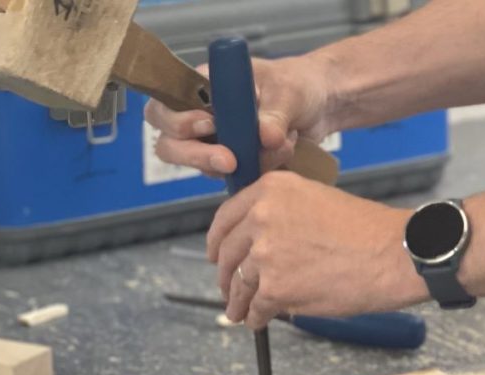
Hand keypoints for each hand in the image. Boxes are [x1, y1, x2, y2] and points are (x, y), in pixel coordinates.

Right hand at [144, 55, 333, 177]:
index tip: (210, 125)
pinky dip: (255, 172)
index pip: (164, 105)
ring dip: (237, 163)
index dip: (176, 120)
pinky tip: (282, 153)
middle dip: (196, 155)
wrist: (320, 105)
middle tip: (229, 160)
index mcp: (202, 86)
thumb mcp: (289, 92)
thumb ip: (275, 114)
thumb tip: (265, 137)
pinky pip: (230, 179)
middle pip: (169, 144)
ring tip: (279, 146)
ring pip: (199, 166)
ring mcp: (213, 143)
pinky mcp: (231, 164)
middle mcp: (199, 116)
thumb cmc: (297, 84)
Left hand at [208, 172, 428, 328]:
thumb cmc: (367, 230)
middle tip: (227, 287)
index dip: (217, 241)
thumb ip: (280, 215)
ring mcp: (266, 254)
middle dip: (225, 274)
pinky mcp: (276, 288)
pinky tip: (258, 321)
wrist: (394, 253)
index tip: (216, 255)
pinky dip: (255, 317)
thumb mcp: (316, 200)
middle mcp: (261, 217)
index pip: (226, 218)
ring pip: (239, 283)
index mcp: (270, 190)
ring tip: (238, 311)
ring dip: (236, 301)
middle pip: (228, 253)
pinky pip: (256, 307)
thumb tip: (258, 242)